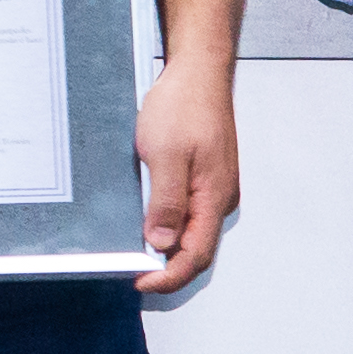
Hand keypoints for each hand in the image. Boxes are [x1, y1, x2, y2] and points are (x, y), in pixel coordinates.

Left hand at [132, 52, 240, 294]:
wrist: (197, 71)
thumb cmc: (185, 105)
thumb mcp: (165, 154)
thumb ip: (166, 201)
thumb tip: (163, 243)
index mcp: (214, 197)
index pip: (196, 255)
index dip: (169, 276)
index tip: (141, 283)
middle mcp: (219, 198)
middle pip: (196, 248)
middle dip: (167, 266)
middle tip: (133, 269)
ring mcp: (214, 187)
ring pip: (192, 230)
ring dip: (166, 244)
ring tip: (136, 247)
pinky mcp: (204, 176)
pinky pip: (188, 210)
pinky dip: (168, 222)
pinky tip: (148, 217)